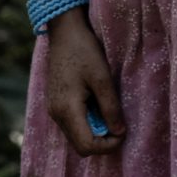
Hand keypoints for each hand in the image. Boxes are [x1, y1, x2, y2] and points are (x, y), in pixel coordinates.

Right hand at [41, 10, 123, 157]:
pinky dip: (87, 123)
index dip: (107, 146)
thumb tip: (120, 132)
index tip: (123, 132)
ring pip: (76, 136)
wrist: (64, 30)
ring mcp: (53, 109)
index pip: (86, 146)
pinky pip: (72, 124)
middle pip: (80, 145)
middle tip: (118, 124)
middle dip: (102, 141)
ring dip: (94, 132)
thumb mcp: (102, 78)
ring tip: (108, 113)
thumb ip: (111, 108)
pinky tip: (96, 105)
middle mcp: (56, 114)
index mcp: (67, 109)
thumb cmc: (84, 50)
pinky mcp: (55, 102)